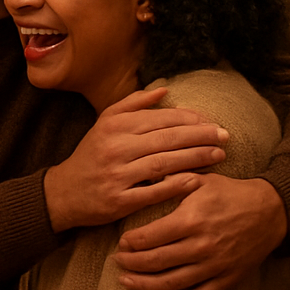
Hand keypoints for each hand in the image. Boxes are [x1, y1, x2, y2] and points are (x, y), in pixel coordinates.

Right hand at [44, 87, 228, 231]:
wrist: (64, 191)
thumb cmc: (91, 156)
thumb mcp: (104, 124)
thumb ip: (133, 104)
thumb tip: (164, 89)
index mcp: (114, 126)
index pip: (160, 118)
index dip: (189, 119)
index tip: (212, 121)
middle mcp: (115, 147)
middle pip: (166, 139)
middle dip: (200, 136)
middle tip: (226, 136)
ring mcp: (117, 175)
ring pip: (164, 163)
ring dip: (195, 159)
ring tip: (219, 155)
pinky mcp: (119, 200)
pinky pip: (153, 192)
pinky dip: (176, 186)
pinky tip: (197, 181)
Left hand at [114, 175, 285, 289]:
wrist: (272, 211)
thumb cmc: (231, 192)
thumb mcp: (200, 179)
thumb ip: (171, 181)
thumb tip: (142, 177)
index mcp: (190, 220)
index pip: (150, 237)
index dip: (131, 242)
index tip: (121, 242)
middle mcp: (201, 246)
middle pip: (156, 261)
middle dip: (132, 263)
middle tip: (118, 261)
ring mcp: (215, 265)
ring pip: (173, 282)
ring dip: (146, 285)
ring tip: (127, 281)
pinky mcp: (228, 279)